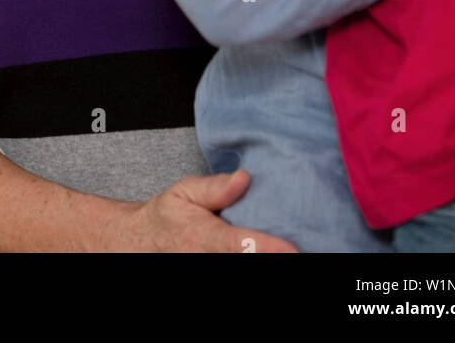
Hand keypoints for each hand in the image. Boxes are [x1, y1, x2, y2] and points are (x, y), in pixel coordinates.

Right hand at [118, 168, 297, 252]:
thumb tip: (244, 178)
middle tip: (307, 247)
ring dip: (270, 257)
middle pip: (247, 261)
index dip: (267, 249)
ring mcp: (212, 269)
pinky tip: (276, 251)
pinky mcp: (218, 275)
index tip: (293, 250)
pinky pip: (242, 268)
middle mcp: (211, 260)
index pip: (240, 245)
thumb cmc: (173, 214)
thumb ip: (215, 187)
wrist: (147, 241)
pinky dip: (261, 256)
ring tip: (299, 248)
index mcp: (206, 237)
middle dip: (275, 255)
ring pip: (247, 268)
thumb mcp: (186, 191)